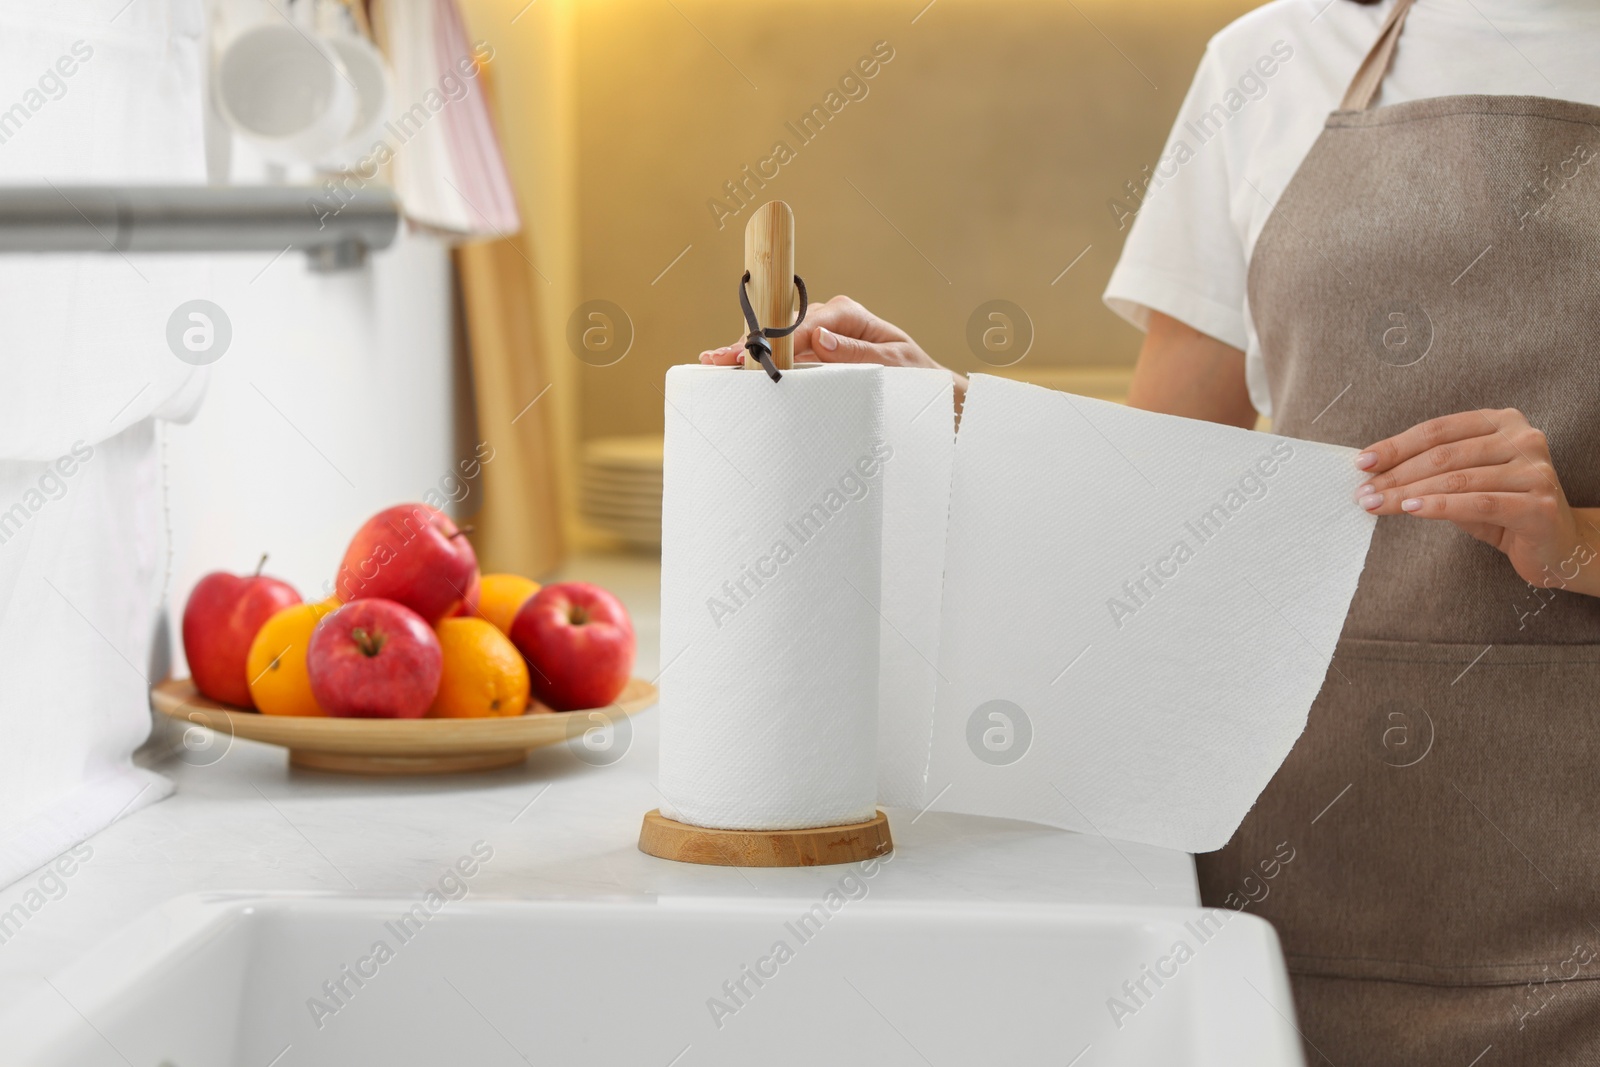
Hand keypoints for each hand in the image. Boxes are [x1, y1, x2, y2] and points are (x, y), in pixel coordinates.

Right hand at [698, 295, 967, 406]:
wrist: (925, 388)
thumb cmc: (914, 374)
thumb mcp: (893, 362)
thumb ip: (856, 352)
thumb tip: (819, 338)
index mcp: (847, 314)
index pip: (803, 324)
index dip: (774, 338)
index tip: (752, 351)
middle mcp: (829, 319)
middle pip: (781, 328)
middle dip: (749, 343)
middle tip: (717, 359)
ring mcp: (818, 336)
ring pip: (777, 342)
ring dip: (746, 353)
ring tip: (713, 362)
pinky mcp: (813, 354)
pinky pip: (784, 356)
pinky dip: (760, 363)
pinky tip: (732, 368)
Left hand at [1354, 408, 1599, 590]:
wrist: (1556, 546)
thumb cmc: (1502, 510)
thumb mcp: (1464, 482)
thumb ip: (1431, 471)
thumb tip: (1374, 471)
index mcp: (1502, 422)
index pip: (1438, 430)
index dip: (1396, 446)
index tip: (1362, 463)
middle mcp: (1523, 439)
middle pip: (1443, 454)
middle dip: (1396, 474)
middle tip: (1362, 492)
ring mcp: (1534, 470)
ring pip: (1456, 479)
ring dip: (1408, 493)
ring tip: (1376, 504)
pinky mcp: (1538, 505)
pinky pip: (1477, 502)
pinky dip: (1439, 506)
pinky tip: (1411, 510)